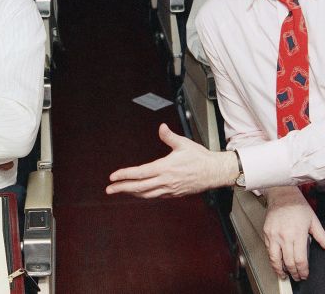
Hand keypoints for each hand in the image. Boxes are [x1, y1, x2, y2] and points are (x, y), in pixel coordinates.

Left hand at [105, 123, 236, 198]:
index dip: (124, 175)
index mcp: (165, 168)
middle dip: (122, 188)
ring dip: (131, 193)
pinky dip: (144, 195)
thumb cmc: (200, 158)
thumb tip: (161, 127)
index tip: (113, 176)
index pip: (139, 173)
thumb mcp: (183, 143)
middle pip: (139, 187)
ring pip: (146, 194)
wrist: (214, 172)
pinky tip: (139, 192)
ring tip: (121, 191)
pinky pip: (155, 196)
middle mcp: (165, 181)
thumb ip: (169, 136)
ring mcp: (169, 189)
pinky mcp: (174, 194)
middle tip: (109, 189)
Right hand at [262, 186, 324, 280]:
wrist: (282, 194)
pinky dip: (273, 259)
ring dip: (280, 270)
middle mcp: (284, 236)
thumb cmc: (298, 206)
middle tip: (297, 277)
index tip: (305, 274)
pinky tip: (277, 262)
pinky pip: (268, 250)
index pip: (300, 260)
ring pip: (275, 259)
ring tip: (284, 275)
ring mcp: (273, 235)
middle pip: (288, 262)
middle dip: (294, 273)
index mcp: (298, 234)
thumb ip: (324, 238)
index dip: (303, 271)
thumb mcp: (314, 221)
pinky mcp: (266, 233)